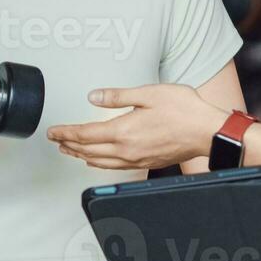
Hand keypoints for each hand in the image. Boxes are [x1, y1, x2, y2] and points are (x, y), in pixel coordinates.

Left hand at [47, 84, 226, 169]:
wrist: (207, 131)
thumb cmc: (184, 110)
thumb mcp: (148, 93)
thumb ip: (118, 96)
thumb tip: (94, 97)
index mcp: (124, 131)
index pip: (85, 134)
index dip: (65, 133)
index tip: (53, 131)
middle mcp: (126, 149)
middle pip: (88, 151)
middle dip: (68, 145)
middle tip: (56, 140)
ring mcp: (136, 159)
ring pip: (99, 162)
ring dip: (81, 156)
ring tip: (69, 150)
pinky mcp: (145, 162)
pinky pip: (114, 167)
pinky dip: (98, 163)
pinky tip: (96, 160)